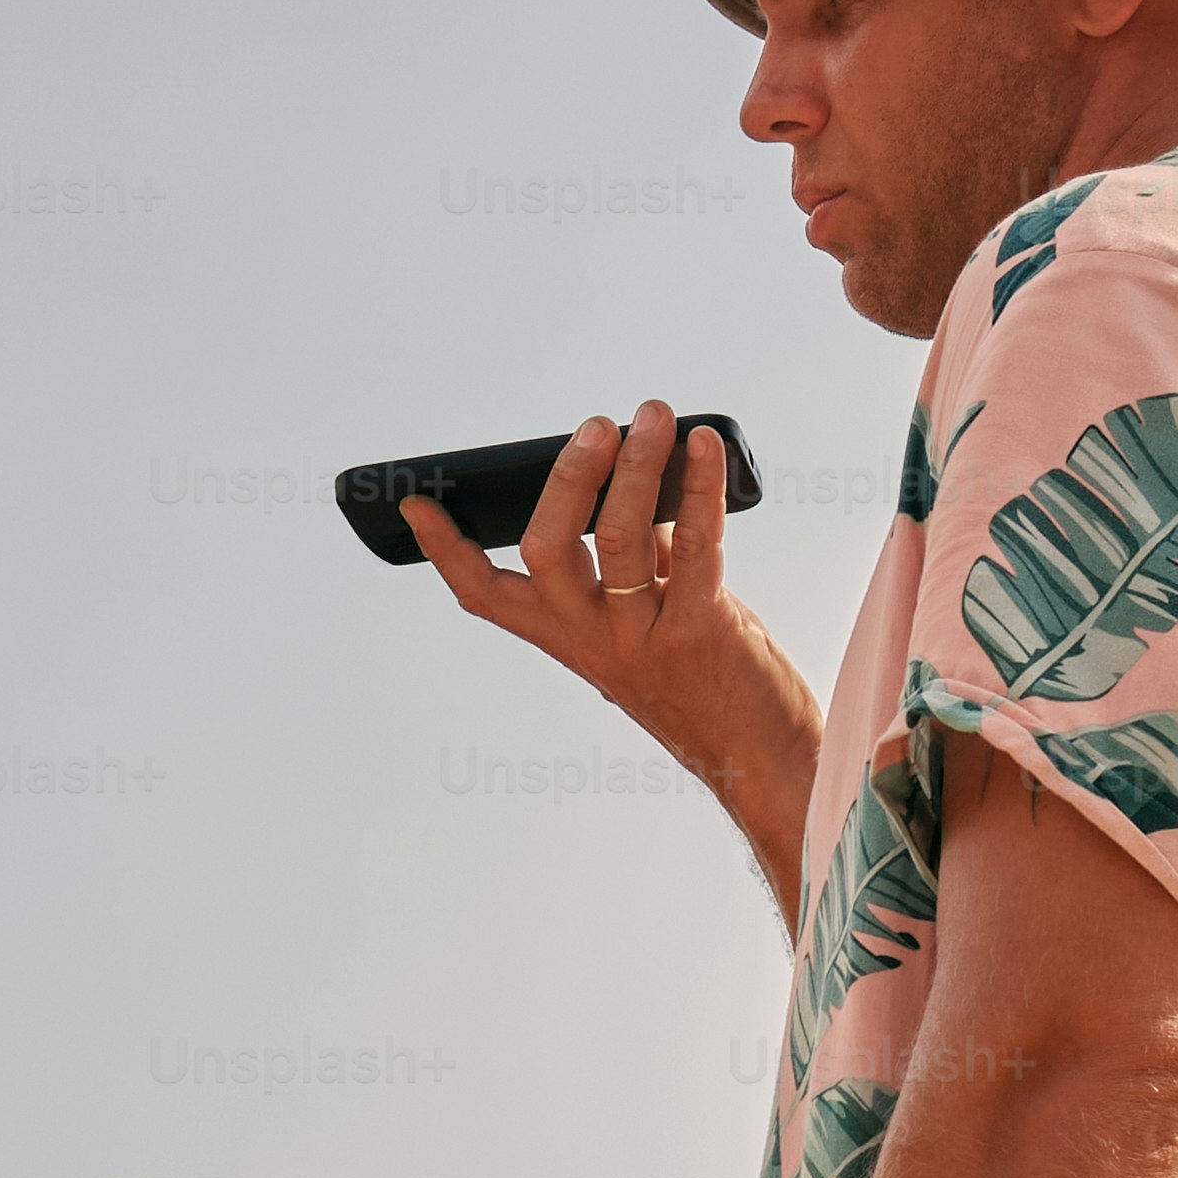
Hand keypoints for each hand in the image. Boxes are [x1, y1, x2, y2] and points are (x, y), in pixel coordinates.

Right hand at [403, 403, 818, 898]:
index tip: (417, 504)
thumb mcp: (650, 620)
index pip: (487, 597)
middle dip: (568, 479)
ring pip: (619, 538)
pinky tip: (706, 447)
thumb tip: (641, 478)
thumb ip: (636, 559)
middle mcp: (593, 640)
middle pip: (546, 552)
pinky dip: (700, 486)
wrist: (760, 761)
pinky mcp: (700, 630)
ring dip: (637, 465)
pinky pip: (697, 545)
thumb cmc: (709, 683)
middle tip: (596, 427)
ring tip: (655, 416)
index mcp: (567, 638)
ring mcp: (642, 638)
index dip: (446, 552)